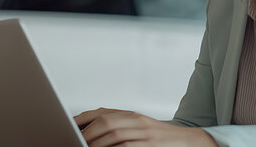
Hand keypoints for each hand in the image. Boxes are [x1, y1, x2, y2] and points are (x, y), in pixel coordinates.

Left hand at [73, 108, 216, 146]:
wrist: (188, 141)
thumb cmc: (158, 138)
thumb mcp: (137, 128)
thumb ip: (117, 126)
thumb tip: (89, 130)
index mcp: (130, 115)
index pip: (101, 112)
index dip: (82, 118)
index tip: (67, 125)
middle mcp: (136, 120)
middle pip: (105, 122)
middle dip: (86, 133)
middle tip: (74, 140)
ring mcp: (144, 133)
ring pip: (113, 135)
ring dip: (96, 144)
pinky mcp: (150, 144)